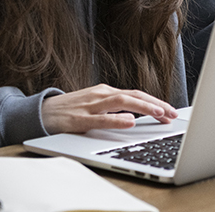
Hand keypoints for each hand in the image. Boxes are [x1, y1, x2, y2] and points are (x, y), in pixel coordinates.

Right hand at [41, 83, 177, 134]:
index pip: (136, 94)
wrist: (42, 112)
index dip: (154, 102)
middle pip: (133, 95)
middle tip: (172, 113)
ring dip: (143, 107)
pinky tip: (130, 122)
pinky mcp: (80, 119)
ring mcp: (91, 105)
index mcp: (105, 92)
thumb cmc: (71, 109)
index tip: (170, 111)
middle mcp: (101, 94)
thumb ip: (114, 108)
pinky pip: (102, 119)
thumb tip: (136, 115)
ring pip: (121, 102)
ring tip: (159, 113)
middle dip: (155, 104)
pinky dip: (117, 119)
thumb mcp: (95, 105)